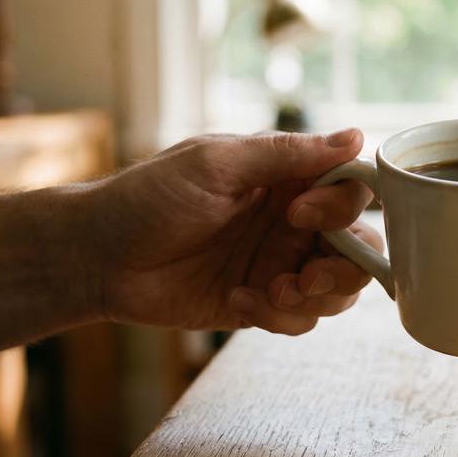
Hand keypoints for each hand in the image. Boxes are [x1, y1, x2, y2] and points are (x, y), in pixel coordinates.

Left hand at [84, 129, 381, 334]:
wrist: (97, 258)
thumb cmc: (148, 198)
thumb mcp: (216, 165)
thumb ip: (287, 155)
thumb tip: (355, 136)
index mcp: (288, 179)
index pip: (352, 190)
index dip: (341, 208)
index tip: (298, 215)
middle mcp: (293, 222)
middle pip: (360, 247)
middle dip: (344, 268)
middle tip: (304, 276)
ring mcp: (279, 264)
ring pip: (339, 290)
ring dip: (316, 298)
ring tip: (273, 292)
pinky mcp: (262, 303)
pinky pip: (301, 320)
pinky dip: (280, 317)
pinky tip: (239, 300)